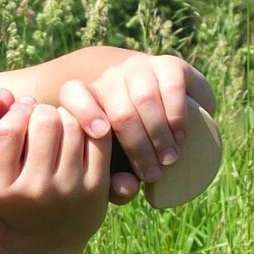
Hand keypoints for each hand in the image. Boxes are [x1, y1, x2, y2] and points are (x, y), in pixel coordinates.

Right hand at [0, 88, 108, 253]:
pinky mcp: (95, 188)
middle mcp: (35, 190)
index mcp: (2, 188)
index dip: (16, 111)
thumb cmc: (15, 198)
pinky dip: (90, 128)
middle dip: (43, 112)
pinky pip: (98, 138)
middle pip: (44, 121)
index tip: (20, 113)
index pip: (9, 130)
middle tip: (43, 120)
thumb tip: (7, 93)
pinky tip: (80, 134)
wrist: (44, 244)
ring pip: (73, 124)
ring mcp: (68, 190)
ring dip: (66, 117)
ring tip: (60, 127)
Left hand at [57, 53, 215, 203]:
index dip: (84, 112)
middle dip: (138, 147)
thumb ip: (116, 182)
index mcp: (88, 99)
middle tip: (154, 173)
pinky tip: (180, 137)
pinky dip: (176, 117)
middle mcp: (110, 78)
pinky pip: (171, 89)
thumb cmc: (136, 145)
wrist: (173, 111)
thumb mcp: (122, 165)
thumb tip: (126, 189)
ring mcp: (139, 69)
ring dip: (159, 135)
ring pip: (145, 100)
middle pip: (119, 111)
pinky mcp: (168, 65)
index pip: (72, 94)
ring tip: (169, 160)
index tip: (100, 135)